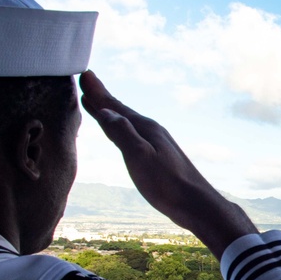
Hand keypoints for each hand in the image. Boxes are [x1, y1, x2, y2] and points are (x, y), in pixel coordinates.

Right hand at [79, 71, 256, 258]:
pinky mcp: (158, 157)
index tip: (84, 74)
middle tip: (87, 81)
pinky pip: (133, 135)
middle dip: (102, 97)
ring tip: (97, 103)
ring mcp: (156, 144)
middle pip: (121, 110)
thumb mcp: (140, 157)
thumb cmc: (168, 184)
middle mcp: (151, 131)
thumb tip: (105, 111)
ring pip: (127, 122)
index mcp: (145, 128)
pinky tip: (122, 132)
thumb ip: (122, 133)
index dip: (98, 92)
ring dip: (111, 112)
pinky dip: (121, 128)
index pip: (115, 106)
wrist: (196, 205)